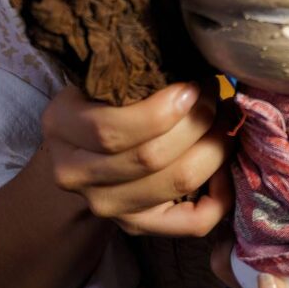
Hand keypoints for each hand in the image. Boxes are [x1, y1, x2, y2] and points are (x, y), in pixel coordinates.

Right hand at [41, 80, 234, 237]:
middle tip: (217, 95)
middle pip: (151, 157)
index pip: (112, 129)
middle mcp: (75, 174)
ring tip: (226, 120)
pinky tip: (225, 168)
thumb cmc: (103, 98)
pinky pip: (191, 222)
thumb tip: (192, 61)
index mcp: (62, 126)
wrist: (82, 147)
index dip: (163, 109)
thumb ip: (133, 71)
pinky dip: (220, 196)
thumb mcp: (102, 78)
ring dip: (214, 147)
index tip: (194, 85)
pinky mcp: (137, 226)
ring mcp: (105, 207)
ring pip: (176, 183)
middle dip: (198, 121)